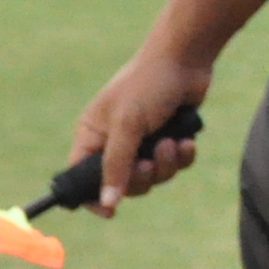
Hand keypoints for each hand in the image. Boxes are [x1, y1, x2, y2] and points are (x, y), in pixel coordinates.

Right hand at [73, 50, 213, 216]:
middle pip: (123, 183)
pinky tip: (187, 140)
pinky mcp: (169, 136)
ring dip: (165, 165)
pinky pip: (174, 164)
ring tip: (172, 142)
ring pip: (153, 176)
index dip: (93, 196)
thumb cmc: (149, 83)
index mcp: (93, 134)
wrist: (186, 57)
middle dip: (141, 178)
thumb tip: (107, 203)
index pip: (82, 176)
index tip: (110, 211)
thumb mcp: (127, 124)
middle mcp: (115, 140)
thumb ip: (116, 165)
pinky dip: (181, 156)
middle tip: (149, 163)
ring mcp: (144, 140)